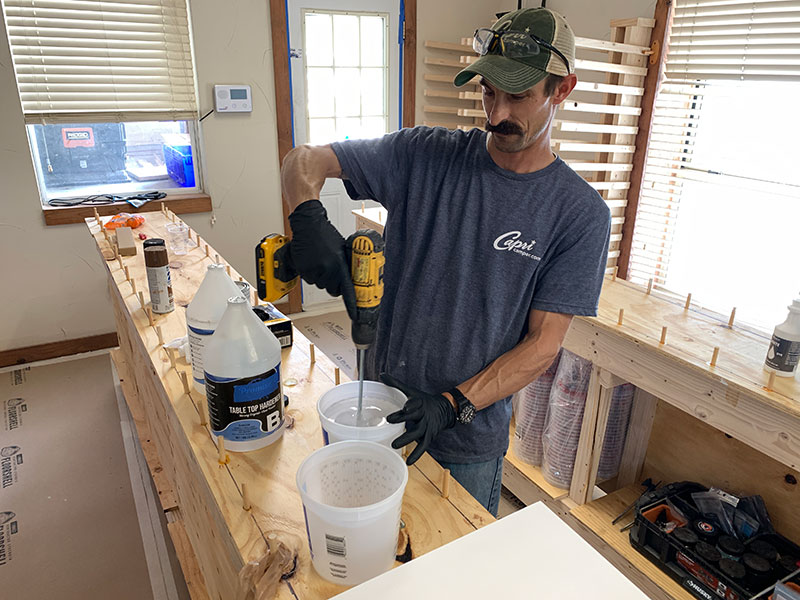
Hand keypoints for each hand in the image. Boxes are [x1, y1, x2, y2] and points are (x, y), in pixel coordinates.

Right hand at [288, 200, 355, 318]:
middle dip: (333, 282)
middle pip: (332, 289)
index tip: (355, 314)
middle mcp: (327, 269)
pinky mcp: (303, 269)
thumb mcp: (342, 249)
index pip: (347, 290)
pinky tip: (312, 262)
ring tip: (321, 262)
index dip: (352, 304)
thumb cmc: (326, 235)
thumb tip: (352, 277)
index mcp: (339, 265)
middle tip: (331, 270)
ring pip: (320, 284)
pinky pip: (309, 279)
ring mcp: (314, 270)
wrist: (308, 224)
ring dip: (321, 277)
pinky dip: (311, 273)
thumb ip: (346, 265)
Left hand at [381, 373, 455, 465]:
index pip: (414, 403)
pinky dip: (417, 455)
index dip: (409, 405)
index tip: (404, 407)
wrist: (445, 409)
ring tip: (394, 445)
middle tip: (390, 420)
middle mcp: (423, 415)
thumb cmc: (423, 400)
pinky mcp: (429, 436)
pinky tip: (409, 463)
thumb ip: (396, 384)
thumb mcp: (411, 391)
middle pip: (414, 417)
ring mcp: (427, 427)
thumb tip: (381, 374)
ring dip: (406, 439)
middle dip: (403, 418)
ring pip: (417, 434)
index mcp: (419, 403)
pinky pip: (423, 447)